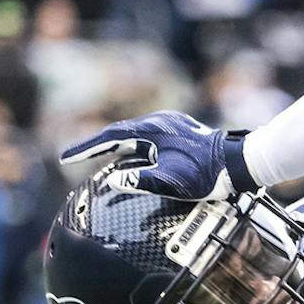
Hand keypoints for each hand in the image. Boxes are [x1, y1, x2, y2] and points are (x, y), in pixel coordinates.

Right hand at [60, 110, 258, 199]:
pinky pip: (149, 139)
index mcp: (152, 130)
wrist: (238, 163)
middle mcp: (160, 122)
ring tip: (98, 160)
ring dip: (117, 147)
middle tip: (76, 158)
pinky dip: (135, 148)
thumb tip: (114, 180)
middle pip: (120, 133)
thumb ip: (140, 181)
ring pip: (135, 136)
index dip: (86, 147)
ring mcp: (171, 124)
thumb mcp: (170, 181)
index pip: (110, 137)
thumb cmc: (206, 174)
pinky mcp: (181, 131)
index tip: (65, 157)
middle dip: (97, 146)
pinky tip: (132, 159)